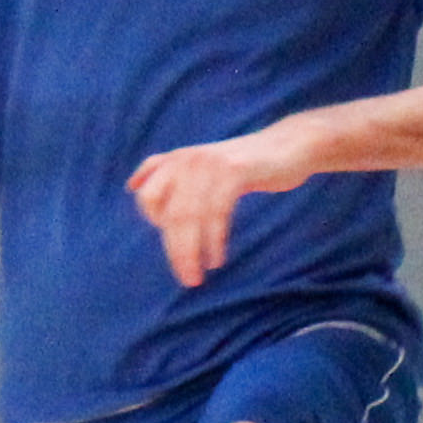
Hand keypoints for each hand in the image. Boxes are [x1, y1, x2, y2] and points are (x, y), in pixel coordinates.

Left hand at [127, 130, 303, 288]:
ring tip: (197, 276)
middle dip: (175, 250)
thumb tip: (131, 186)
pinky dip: (214, 240)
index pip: (146, 196)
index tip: (175, 241)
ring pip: (189, 216)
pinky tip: (216, 258)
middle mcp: (187, 159)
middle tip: (187, 278)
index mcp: (177, 159)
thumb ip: (172, 174)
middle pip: (169, 213)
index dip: (155, 222)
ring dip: (191, 252)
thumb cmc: (246, 162)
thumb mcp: (203, 164)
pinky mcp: (234, 171)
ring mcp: (210, 164)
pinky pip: (216, 213)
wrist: (290, 144)